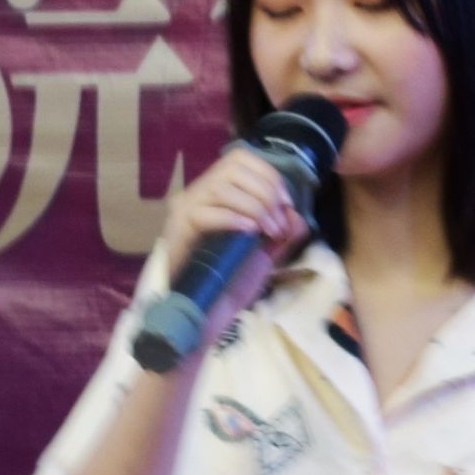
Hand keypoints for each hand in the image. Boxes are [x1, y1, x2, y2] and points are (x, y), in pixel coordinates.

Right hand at [136, 147, 312, 358]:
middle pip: (232, 168)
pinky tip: (250, 232)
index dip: (268, 175)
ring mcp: (184, 212)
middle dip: (265, 191)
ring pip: (221, 187)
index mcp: (215, 195)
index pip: (239, 159)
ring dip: (254, 206)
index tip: (286, 203)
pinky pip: (205, 213)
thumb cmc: (232, 284)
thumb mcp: (265, 253)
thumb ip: (282, 232)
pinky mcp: (178, 232)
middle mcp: (195, 196)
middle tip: (278, 222)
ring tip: (268, 230)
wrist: (208, 315)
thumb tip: (295, 214)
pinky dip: (233, 218)